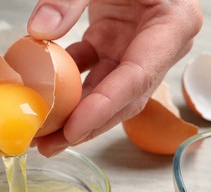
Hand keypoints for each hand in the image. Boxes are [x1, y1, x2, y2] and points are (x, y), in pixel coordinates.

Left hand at [28, 0, 202, 155]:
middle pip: (122, 98)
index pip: (137, 77)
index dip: (105, 108)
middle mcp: (157, 45)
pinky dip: (65, 85)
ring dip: (73, 113)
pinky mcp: (112, 45)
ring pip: (104, 91)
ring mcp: (133, 48)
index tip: (73, 130)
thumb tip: (39, 32)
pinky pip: (89, 71)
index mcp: (171, 25)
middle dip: (86, 126)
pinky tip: (43, 98)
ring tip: (43, 134)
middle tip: (51, 146)